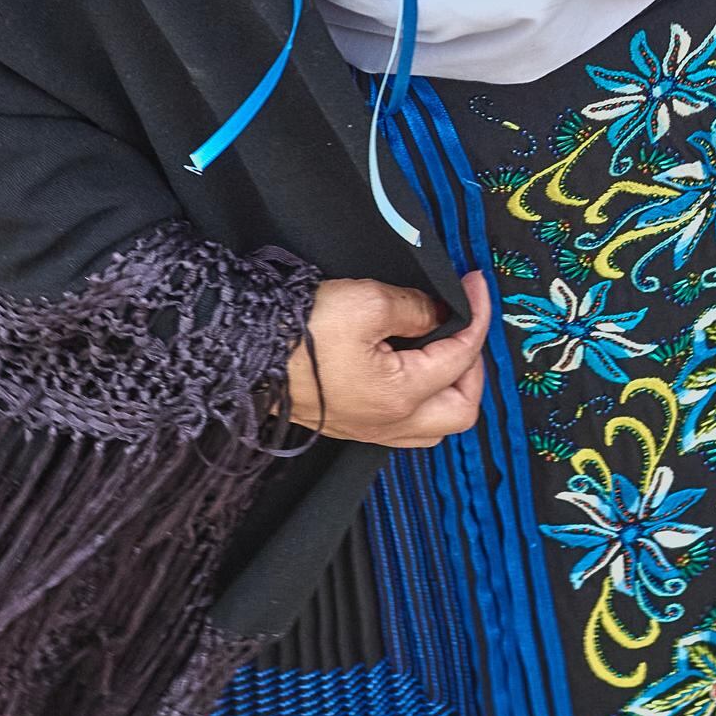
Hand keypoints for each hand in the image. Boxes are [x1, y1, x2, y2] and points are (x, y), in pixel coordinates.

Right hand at [284, 271, 489, 445]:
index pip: (462, 356)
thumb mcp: (366, 302)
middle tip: (465, 329)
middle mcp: (387, 423)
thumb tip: (437, 314)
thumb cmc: (298, 332)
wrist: (238, 354)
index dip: (478, 316)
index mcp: (400, 396)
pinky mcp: (344, 425)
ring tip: (442, 352)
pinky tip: (409, 370)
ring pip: (432, 427)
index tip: (475, 286)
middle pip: (461, 410)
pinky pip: (401, 427)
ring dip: (449, 392)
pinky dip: (420, 402)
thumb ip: (415, 308)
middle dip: (474, 368)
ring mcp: (364, 429)